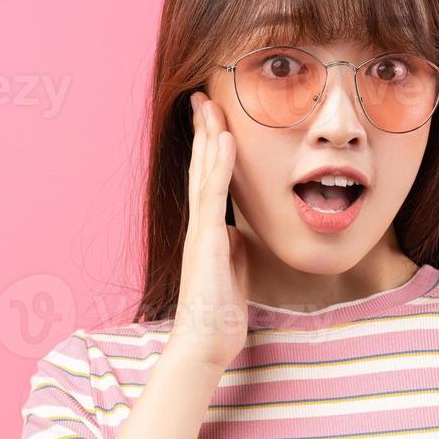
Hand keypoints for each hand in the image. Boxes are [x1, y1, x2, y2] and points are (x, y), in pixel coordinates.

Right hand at [170, 91, 249, 369]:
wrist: (205, 342)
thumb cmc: (219, 313)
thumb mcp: (234, 272)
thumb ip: (235, 249)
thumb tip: (240, 235)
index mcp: (207, 231)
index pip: (208, 181)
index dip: (210, 149)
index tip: (213, 118)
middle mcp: (199, 225)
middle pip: (200, 168)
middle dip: (203, 131)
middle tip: (202, 96)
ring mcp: (200, 230)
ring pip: (203, 173)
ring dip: (207, 136)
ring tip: (209, 104)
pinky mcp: (205, 240)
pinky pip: (213, 195)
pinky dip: (219, 164)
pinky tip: (225, 139)